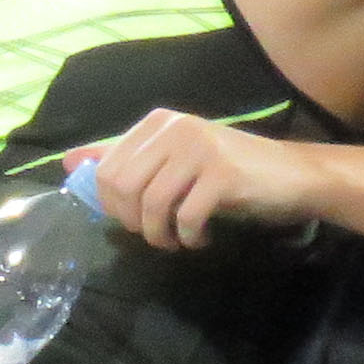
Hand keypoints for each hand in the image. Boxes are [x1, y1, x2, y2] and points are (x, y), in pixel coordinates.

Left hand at [78, 110, 324, 249]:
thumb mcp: (173, 161)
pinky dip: (189, 238)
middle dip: (134, 223)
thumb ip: (124, 159)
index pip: (107, 169)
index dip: (114, 205)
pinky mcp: (223, 175)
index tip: (137, 219)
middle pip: (123, 187)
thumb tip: (70, 162)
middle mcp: (176, 129)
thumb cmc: (229, 172)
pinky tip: (202, 238)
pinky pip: (186, 217)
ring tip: (177, 241)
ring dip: (160, 235)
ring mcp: (200, 149)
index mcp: (158, 122)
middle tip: (157, 234)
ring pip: (151, 205)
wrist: (294, 175)